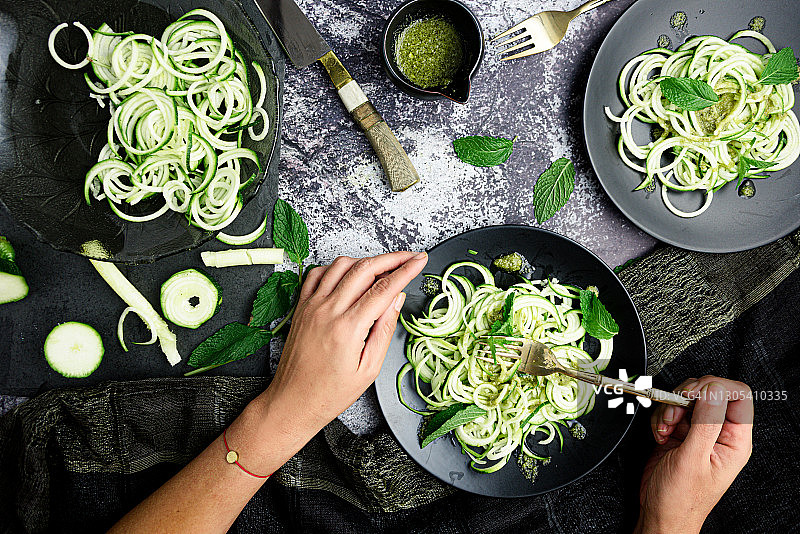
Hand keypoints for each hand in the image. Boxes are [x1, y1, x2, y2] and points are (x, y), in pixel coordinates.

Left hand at [262, 251, 427, 436]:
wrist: (292, 401)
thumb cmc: (329, 393)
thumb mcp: (368, 369)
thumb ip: (384, 330)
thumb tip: (396, 300)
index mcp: (348, 328)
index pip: (384, 288)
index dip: (406, 270)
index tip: (420, 260)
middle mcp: (327, 311)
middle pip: (365, 268)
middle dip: (392, 258)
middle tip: (410, 257)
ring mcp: (311, 306)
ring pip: (342, 265)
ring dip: (366, 260)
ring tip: (383, 268)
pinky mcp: (301, 306)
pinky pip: (318, 273)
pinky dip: (338, 267)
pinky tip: (350, 274)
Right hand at [635, 376, 753, 533]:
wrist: (660, 513)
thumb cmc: (681, 499)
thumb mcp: (694, 459)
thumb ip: (706, 422)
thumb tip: (714, 390)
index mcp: (735, 441)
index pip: (738, 396)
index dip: (715, 387)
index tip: (693, 394)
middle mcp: (719, 434)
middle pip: (710, 392)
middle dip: (685, 398)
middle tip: (675, 413)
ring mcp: (699, 433)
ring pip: (686, 399)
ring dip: (669, 409)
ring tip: (666, 428)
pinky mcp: (680, 433)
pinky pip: (670, 410)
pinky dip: (659, 418)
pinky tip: (660, 435)